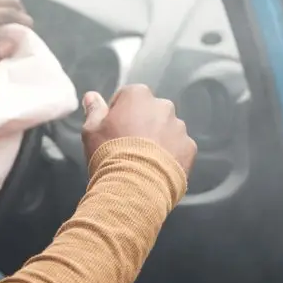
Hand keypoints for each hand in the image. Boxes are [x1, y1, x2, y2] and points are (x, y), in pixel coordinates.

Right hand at [80, 84, 195, 174]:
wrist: (135, 187)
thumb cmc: (110, 153)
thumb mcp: (92, 131)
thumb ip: (94, 110)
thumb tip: (91, 96)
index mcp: (138, 95)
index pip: (127, 97)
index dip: (118, 115)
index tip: (113, 132)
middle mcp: (163, 106)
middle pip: (150, 112)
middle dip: (142, 125)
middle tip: (129, 147)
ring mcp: (179, 127)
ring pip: (167, 130)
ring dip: (158, 140)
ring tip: (144, 162)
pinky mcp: (190, 148)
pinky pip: (179, 148)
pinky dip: (171, 156)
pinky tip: (157, 170)